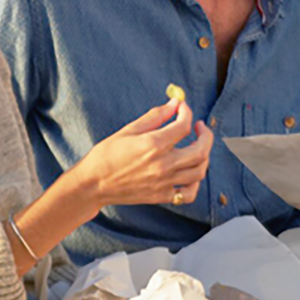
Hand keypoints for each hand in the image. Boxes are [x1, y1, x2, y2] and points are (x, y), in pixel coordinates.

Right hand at [74, 98, 213, 208]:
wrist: (93, 184)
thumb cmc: (106, 155)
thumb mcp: (129, 130)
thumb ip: (155, 116)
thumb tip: (175, 103)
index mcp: (153, 144)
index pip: (183, 125)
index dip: (186, 112)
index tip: (182, 108)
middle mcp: (162, 164)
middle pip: (200, 150)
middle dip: (205, 136)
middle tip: (200, 127)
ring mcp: (164, 183)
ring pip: (199, 171)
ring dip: (204, 156)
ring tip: (197, 147)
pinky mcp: (161, 196)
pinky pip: (188, 193)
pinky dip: (195, 183)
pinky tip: (189, 172)